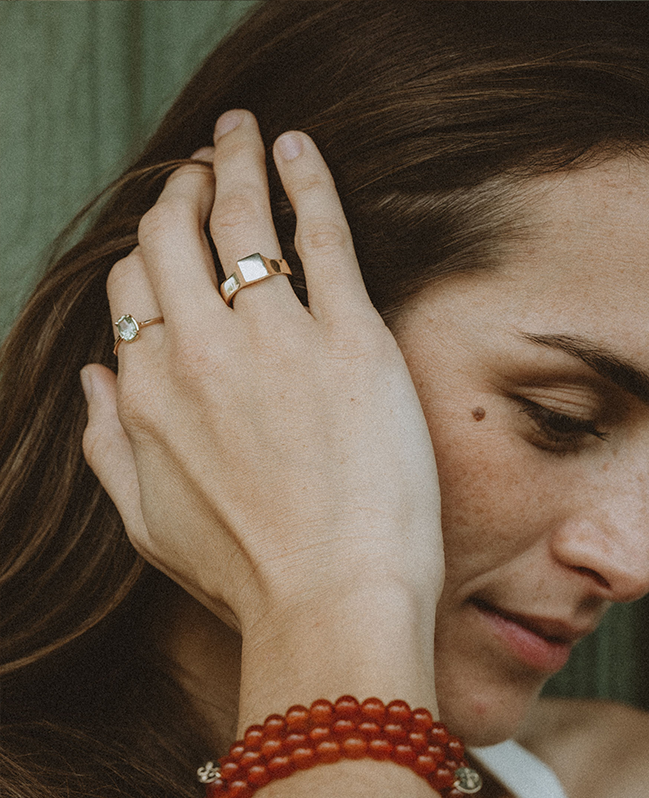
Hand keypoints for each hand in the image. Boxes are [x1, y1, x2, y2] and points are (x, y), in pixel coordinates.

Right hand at [81, 111, 443, 639]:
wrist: (330, 605)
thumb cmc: (246, 577)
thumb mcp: (146, 525)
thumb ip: (108, 445)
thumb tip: (92, 378)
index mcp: (148, 393)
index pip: (132, 289)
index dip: (149, 255)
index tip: (173, 239)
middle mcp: (198, 353)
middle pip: (172, 236)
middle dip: (182, 189)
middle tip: (204, 168)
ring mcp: (274, 340)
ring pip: (239, 219)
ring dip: (234, 161)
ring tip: (242, 135)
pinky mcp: (349, 339)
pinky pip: (320, 234)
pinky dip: (307, 180)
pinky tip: (298, 149)